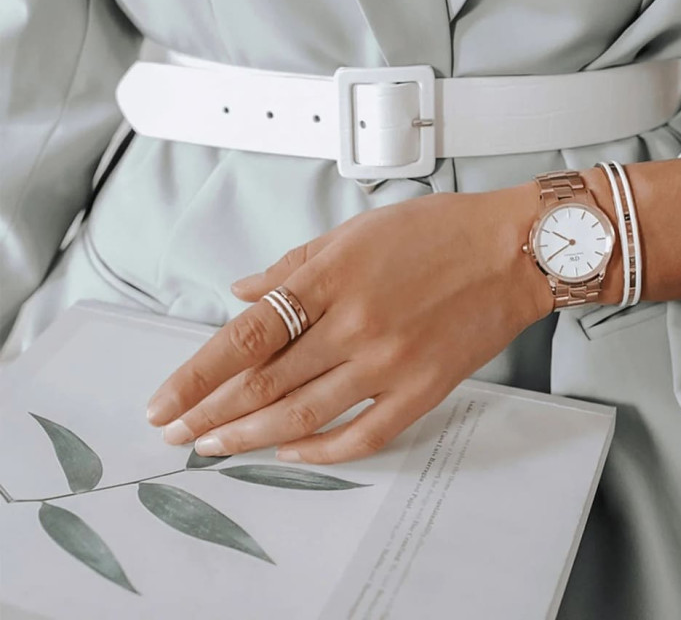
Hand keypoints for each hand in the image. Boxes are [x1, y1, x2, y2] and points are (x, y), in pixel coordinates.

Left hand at [145, 181, 552, 464]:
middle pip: (264, 382)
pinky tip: (290, 451)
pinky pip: (362, 434)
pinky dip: (320, 451)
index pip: (247, 334)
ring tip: (216, 446)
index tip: (165, 400)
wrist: (514, 249)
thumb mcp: (359, 229)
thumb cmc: (442, 230)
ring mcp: (389, 360)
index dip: (197, 374)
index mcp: (334, 275)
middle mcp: (355, 322)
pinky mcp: (422, 387)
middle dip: (210, 412)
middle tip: (178, 431)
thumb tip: (244, 291)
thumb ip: (296, 264)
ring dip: (249, 436)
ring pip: (302, 414)